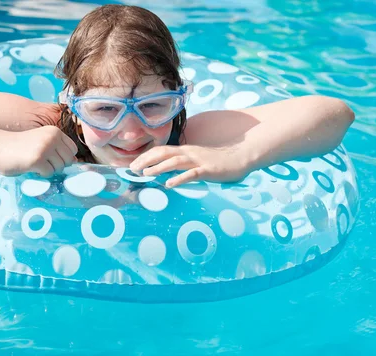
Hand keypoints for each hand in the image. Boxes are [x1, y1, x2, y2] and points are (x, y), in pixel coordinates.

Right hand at [0, 126, 77, 176]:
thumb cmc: (20, 146)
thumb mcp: (42, 141)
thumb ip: (57, 149)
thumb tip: (75, 161)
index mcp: (55, 131)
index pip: (73, 150)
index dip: (63, 157)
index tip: (51, 158)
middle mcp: (52, 138)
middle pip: (68, 160)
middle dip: (56, 165)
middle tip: (41, 162)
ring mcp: (45, 148)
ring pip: (59, 168)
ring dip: (48, 170)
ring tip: (34, 163)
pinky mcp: (37, 160)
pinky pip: (49, 173)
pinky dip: (41, 174)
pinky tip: (30, 167)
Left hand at [129, 144, 251, 187]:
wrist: (242, 156)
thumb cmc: (219, 160)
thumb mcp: (197, 160)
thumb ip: (183, 164)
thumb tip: (167, 171)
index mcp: (185, 151)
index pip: (161, 150)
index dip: (146, 156)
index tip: (133, 164)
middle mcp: (189, 153)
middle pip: (164, 153)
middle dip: (146, 160)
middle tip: (133, 168)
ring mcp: (199, 161)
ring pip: (175, 162)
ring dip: (159, 167)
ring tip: (146, 173)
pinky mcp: (208, 170)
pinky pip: (192, 174)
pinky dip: (179, 178)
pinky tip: (170, 184)